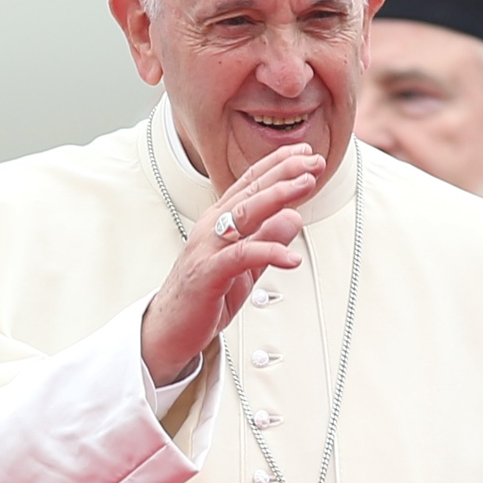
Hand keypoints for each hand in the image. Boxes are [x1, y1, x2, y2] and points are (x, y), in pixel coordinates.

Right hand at [139, 146, 326, 385]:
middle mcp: (212, 227)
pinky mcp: (209, 273)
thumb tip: (293, 217)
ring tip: (306, 186)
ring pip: (246, 213)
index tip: (305, 153)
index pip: (251, 184)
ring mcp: (209, 248)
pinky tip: (292, 256)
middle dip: (284, 172)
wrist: (169, 330)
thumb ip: (268, 240)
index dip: (278, 165)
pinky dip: (269, 252)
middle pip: (251, 191)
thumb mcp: (247, 266)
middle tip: (313, 162)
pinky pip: (242, 256)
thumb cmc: (203, 297)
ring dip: (278, 196)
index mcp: (220, 221)